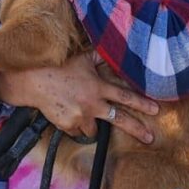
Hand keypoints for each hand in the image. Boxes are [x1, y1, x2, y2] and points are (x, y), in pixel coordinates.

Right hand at [0, 53, 157, 143]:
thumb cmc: (58, 66)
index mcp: (98, 87)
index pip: (125, 97)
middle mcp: (92, 104)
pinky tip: (67, 113)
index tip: (156, 110)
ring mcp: (80, 116)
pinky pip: (76, 131)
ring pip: (93, 129)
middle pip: (120, 119)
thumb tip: (111, 50)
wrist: (33, 80)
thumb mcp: (82, 58)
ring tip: (79, 111)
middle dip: (137, 129)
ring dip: (91, 123)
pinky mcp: (67, 125)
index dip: (142, 103)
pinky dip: (75, 125)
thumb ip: (99, 58)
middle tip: (150, 138)